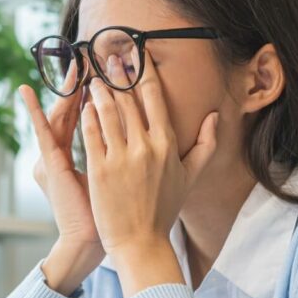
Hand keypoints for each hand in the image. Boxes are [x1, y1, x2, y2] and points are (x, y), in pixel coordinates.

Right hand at [20, 68, 104, 294]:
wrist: (92, 239)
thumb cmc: (110, 212)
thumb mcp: (120, 174)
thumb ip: (125, 151)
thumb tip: (144, 133)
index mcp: (88, 149)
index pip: (94, 110)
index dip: (101, 88)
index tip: (113, 65)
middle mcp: (68, 149)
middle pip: (76, 107)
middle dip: (84, 80)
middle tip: (91, 53)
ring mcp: (55, 156)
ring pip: (60, 113)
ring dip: (65, 87)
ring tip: (71, 62)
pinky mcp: (50, 165)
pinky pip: (41, 133)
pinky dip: (33, 113)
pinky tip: (25, 91)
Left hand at [81, 50, 218, 294]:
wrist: (141, 242)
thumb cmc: (164, 210)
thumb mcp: (190, 177)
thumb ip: (206, 144)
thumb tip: (215, 116)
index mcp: (167, 144)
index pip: (155, 98)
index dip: (144, 73)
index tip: (137, 55)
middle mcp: (145, 147)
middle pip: (129, 99)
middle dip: (118, 73)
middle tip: (108, 54)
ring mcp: (121, 158)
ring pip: (107, 112)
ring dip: (99, 90)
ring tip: (92, 76)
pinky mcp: (100, 170)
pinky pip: (91, 134)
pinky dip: (86, 116)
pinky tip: (82, 104)